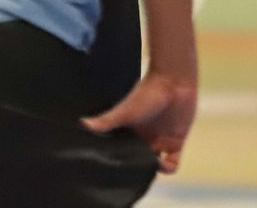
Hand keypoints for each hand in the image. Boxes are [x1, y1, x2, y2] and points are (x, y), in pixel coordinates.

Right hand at [81, 71, 197, 174]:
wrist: (173, 81)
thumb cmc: (146, 93)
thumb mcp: (124, 110)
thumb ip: (105, 121)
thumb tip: (80, 124)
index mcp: (131, 134)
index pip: (124, 155)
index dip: (121, 164)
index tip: (114, 172)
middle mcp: (145, 140)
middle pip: (140, 163)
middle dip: (137, 170)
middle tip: (131, 176)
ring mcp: (161, 141)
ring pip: (155, 166)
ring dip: (152, 170)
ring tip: (146, 168)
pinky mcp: (177, 142)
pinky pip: (173, 163)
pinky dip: (168, 168)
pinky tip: (160, 162)